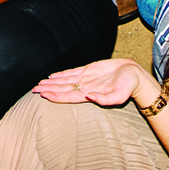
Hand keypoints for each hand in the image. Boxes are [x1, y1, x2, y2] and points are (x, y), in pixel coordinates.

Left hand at [36, 58, 158, 108]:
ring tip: (39, 84)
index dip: (56, 95)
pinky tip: (52, 77)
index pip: (68, 96)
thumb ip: (105, 99)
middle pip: (62, 89)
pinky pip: (71, 73)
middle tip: (33, 90)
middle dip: (48, 89)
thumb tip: (90, 97)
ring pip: (64, 81)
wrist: (135, 76)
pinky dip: (61, 75)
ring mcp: (86, 79)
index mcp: (90, 94)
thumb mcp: (120, 95)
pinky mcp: (89, 70)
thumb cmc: (129, 87)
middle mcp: (85, 88)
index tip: (44, 95)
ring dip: (51, 83)